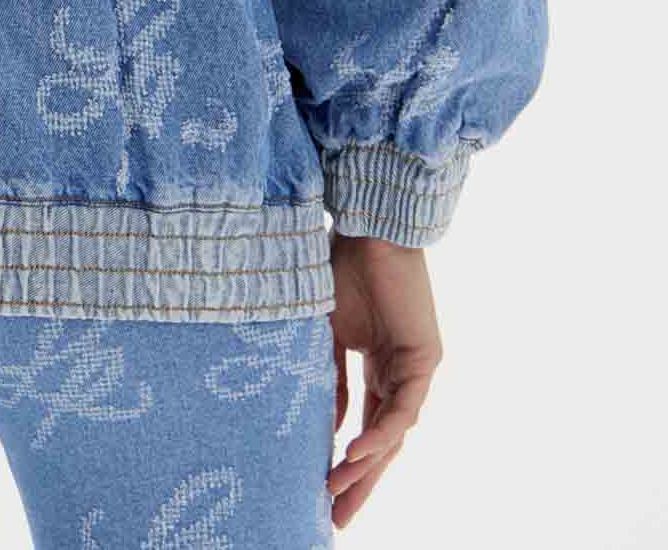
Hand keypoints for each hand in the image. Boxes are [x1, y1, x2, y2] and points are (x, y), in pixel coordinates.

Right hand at [326, 232, 441, 528]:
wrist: (366, 229)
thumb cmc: (342, 269)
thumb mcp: (326, 335)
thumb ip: (329, 379)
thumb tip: (330, 426)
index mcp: (377, 368)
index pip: (364, 426)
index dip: (346, 461)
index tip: (321, 492)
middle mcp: (399, 374)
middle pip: (382, 441)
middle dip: (360, 481)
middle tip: (337, 517)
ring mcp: (415, 369)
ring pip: (393, 432)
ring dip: (366, 464)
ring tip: (338, 490)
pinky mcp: (426, 360)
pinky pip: (403, 408)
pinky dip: (381, 433)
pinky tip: (356, 452)